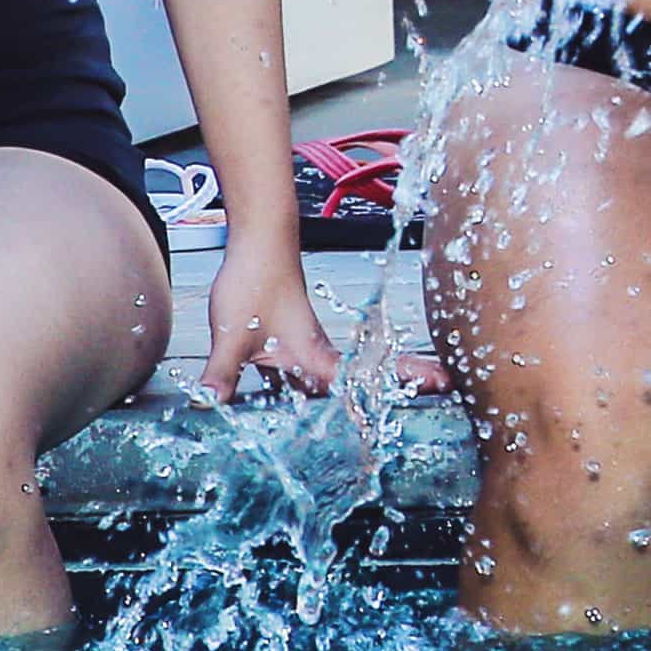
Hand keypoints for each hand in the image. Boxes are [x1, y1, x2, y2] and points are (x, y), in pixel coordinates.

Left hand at [197, 233, 451, 402]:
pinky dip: (323, 387)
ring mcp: (306, 348)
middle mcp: (317, 355)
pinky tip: (308, 402)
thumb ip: (221, 373)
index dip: (401, 385)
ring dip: (361, 391)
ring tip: (385, 410)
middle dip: (399, 387)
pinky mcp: (291, 342)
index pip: (361, 383)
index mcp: (314, 356)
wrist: (257, 240)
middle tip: (440, 391)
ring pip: (339, 379)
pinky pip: (314, 374)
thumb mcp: (231, 334)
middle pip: (362, 382)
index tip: (441, 384)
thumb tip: (208, 406)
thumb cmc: (254, 279)